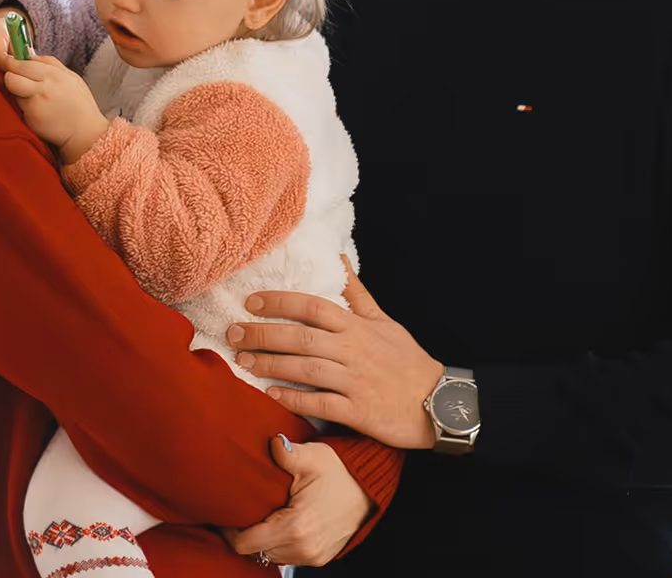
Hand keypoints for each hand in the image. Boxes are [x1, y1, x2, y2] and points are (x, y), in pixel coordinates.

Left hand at [0, 54, 107, 161]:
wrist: (85, 133)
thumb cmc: (80, 106)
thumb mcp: (71, 78)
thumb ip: (50, 64)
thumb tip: (29, 54)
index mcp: (55, 74)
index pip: (24, 62)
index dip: (13, 62)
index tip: (11, 63)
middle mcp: (44, 86)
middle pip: (12, 74)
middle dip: (9, 75)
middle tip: (15, 79)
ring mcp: (36, 102)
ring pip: (13, 90)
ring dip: (17, 93)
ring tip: (32, 99)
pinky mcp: (31, 116)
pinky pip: (18, 107)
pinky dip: (24, 108)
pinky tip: (38, 112)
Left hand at [222, 436, 368, 566]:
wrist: (369, 491)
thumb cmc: (342, 474)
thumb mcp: (314, 457)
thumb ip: (289, 453)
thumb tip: (274, 442)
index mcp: (295, 526)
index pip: (245, 543)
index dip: (230, 530)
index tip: (227, 514)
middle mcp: (303, 547)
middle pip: (255, 552)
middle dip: (244, 534)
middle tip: (241, 513)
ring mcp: (312, 555)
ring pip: (270, 556)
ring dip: (262, 541)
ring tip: (261, 517)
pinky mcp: (319, 558)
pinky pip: (288, 557)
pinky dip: (279, 544)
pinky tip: (279, 524)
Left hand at [228, 260, 443, 449]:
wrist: (439, 402)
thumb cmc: (407, 361)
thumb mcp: (385, 321)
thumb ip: (357, 294)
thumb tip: (338, 259)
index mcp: (358, 327)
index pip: (313, 306)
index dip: (280, 302)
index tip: (251, 302)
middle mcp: (354, 351)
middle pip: (301, 337)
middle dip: (262, 334)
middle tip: (232, 333)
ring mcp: (356, 381)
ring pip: (306, 369)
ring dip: (270, 365)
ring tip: (242, 362)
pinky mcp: (358, 411)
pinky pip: (321, 404)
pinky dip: (294, 399)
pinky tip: (271, 394)